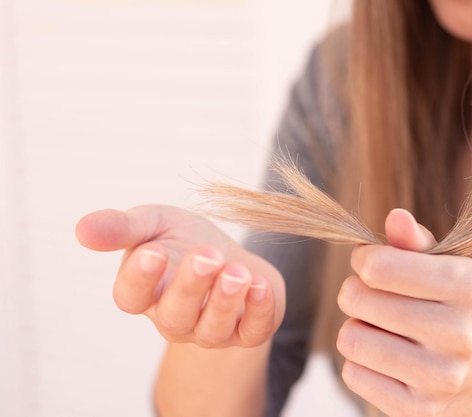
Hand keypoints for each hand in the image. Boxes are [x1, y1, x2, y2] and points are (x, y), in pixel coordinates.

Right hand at [75, 205, 284, 347]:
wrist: (227, 257)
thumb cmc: (184, 240)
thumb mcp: (154, 223)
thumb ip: (122, 227)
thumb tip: (82, 229)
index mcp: (145, 292)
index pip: (131, 297)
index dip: (139, 277)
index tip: (153, 251)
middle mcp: (174, 317)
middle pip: (174, 314)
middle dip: (190, 286)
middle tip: (206, 255)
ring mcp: (211, 329)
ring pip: (213, 328)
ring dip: (225, 300)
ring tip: (235, 271)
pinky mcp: (247, 330)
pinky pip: (253, 331)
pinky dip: (259, 311)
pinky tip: (261, 285)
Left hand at [336, 209, 471, 415]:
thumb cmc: (456, 312)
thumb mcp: (447, 269)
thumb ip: (415, 242)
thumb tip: (395, 216)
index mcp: (467, 286)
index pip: (377, 265)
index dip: (363, 261)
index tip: (371, 266)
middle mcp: (460, 332)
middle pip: (357, 298)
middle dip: (356, 293)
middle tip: (374, 299)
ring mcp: (441, 376)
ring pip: (351, 338)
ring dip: (356, 329)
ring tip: (381, 330)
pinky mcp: (419, 408)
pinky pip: (353, 374)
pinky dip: (360, 364)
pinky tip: (386, 360)